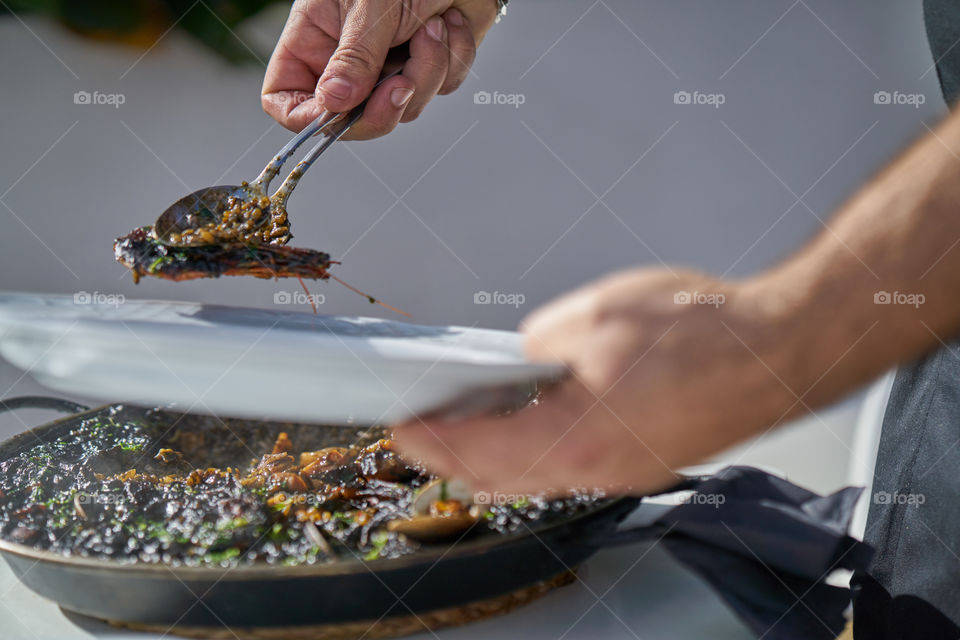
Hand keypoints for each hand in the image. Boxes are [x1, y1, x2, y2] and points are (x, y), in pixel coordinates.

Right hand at [262, 0, 497, 138]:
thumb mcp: (368, 7)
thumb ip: (353, 58)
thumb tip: (334, 103)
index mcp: (313, 41)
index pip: (286, 99)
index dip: (307, 118)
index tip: (338, 113)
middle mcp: (348, 61)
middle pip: (351, 120)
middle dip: (384, 109)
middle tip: (403, 83)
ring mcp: (389, 68)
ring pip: (403, 108)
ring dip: (428, 71)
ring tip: (433, 26)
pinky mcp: (428, 66)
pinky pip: (441, 88)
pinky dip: (452, 58)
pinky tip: (449, 23)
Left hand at [394, 269, 797, 496]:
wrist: (778, 351)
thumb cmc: (706, 333)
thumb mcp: (597, 314)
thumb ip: (540, 342)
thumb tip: (524, 358)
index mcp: (576, 438)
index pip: (477, 453)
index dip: (431, 441)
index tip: (403, 429)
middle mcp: (599, 469)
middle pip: (502, 476)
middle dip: (455, 454)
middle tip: (426, 428)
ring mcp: (623, 471)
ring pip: (538, 476)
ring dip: (496, 453)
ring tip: (470, 420)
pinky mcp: (642, 460)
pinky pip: (573, 465)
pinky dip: (538, 448)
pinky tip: (533, 417)